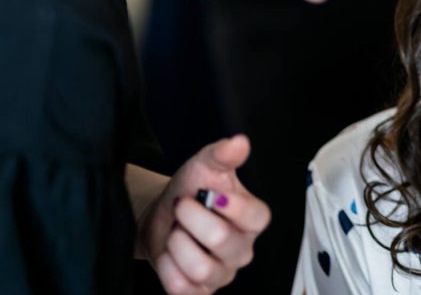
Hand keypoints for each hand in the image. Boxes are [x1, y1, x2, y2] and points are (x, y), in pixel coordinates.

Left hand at [136, 135, 270, 293]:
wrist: (162, 218)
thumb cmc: (189, 191)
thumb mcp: (203, 166)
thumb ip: (222, 154)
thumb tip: (239, 142)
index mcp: (252, 218)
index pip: (257, 218)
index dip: (232, 206)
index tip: (210, 194)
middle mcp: (243, 248)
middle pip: (221, 240)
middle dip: (190, 219)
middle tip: (182, 207)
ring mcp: (223, 273)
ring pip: (202, 268)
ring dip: (177, 244)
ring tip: (176, 232)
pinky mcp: (201, 292)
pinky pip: (183, 289)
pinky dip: (168, 268)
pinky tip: (170, 254)